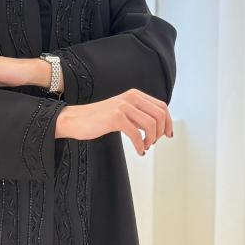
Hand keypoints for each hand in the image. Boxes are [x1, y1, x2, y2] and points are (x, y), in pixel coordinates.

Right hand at [55, 88, 172, 155]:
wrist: (75, 119)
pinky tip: (139, 150)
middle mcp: (130, 98)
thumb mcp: (123, 111)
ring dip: (151, 140)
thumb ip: (139, 115)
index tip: (168, 134)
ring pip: (151, 125)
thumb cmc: (98, 118)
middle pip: (160, 115)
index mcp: (134, 95)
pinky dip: (141, 145)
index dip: (168, 122)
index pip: (161, 106)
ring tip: (145, 146)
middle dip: (162, 132)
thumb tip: (157, 127)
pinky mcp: (115, 118)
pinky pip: (136, 134)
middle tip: (155, 142)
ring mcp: (123, 107)